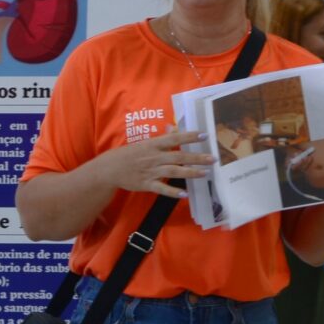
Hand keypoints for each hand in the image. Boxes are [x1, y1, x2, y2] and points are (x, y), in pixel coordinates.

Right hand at [97, 128, 213, 198]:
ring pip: (174, 171)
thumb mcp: (144, 143)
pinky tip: (185, 194)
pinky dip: (173, 192)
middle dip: (196, 157)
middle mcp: (154, 157)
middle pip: (179, 156)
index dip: (190, 137)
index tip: (205, 136)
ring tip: (205, 173)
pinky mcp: (146, 184)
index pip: (175, 139)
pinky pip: (162, 188)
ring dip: (190, 172)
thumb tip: (175, 129)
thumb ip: (161, 139)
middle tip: (213, 158)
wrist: (109, 169)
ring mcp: (150, 171)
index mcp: (153, 145)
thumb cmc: (128, 154)